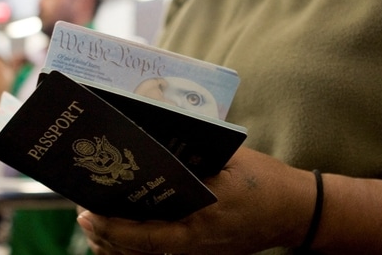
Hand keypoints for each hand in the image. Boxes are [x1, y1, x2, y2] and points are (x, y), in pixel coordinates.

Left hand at [77, 147, 315, 253]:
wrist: (296, 212)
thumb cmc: (266, 184)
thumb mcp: (230, 162)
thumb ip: (193, 155)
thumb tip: (156, 138)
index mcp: (200, 223)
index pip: (147, 236)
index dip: (114, 228)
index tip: (90, 215)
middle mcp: (194, 243)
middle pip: (139, 251)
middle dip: (107, 236)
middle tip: (85, 215)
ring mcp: (197, 251)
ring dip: (118, 242)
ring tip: (95, 222)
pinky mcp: (200, 249)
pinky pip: (161, 251)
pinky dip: (137, 244)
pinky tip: (124, 229)